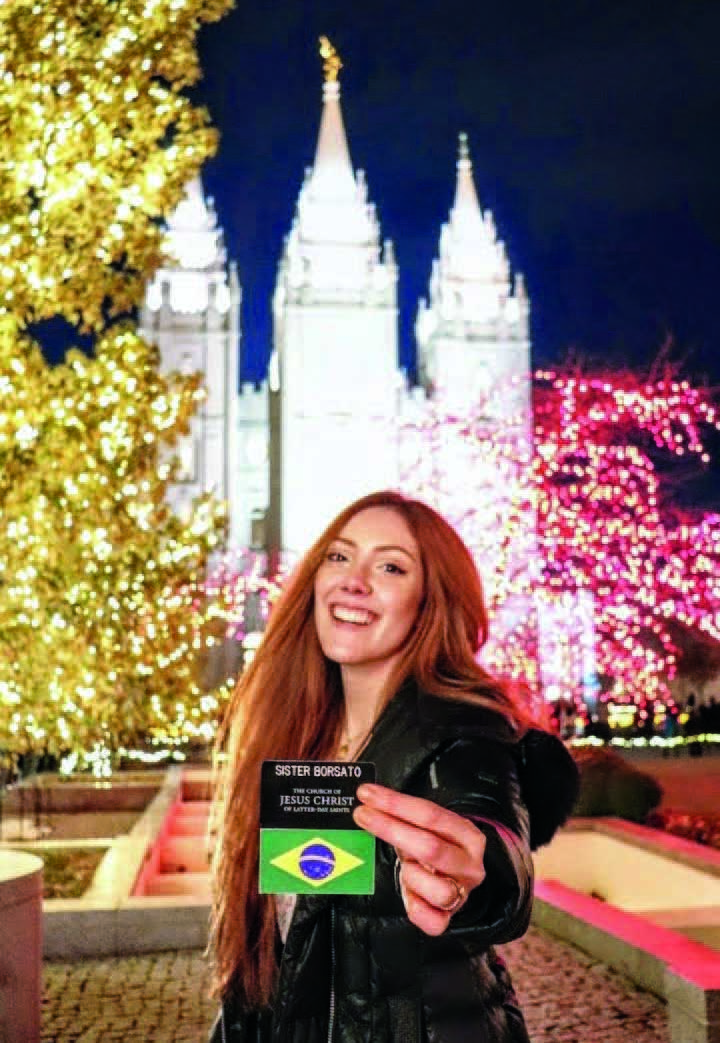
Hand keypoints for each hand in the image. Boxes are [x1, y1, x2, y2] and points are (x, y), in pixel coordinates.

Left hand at [353, 782, 486, 935]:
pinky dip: (416, 909)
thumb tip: (369, 801)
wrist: (453, 878)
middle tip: (363, 815)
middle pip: (430, 847)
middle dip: (390, 829)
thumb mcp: (426, 828)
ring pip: (440, 891)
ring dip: (413, 876)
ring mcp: (462, 893)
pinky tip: (408, 895)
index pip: (431, 815)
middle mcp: (469, 865)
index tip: (368, 795)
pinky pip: (434, 922)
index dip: (396, 803)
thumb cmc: (434, 848)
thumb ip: (404, 815)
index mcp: (467, 836)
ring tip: (405, 867)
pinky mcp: (449, 918)